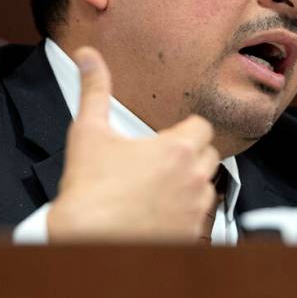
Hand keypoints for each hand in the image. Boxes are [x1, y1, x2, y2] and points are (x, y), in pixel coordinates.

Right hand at [47, 46, 219, 241]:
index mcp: (177, 150)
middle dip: (191, 156)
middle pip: (210, 157)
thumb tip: (88, 57)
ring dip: (191, 186)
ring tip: (160, 189)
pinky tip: (160, 214)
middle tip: (163, 162)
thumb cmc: (89, 192)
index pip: (202, 128)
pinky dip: (185, 215)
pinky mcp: (190, 237)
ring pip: (208, 190)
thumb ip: (94, 89)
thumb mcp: (89, 132)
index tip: (170, 137)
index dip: (187, 130)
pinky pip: (200, 220)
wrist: (86, 240)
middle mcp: (193, 180)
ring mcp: (194, 211)